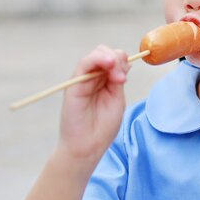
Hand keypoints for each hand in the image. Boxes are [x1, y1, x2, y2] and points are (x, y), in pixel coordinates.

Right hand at [57, 45, 129, 161]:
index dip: (122, 61)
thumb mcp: (116, 100)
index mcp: (105, 81)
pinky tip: (108, 64)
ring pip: (96, 54)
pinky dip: (97, 59)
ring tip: (117, 76)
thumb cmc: (102, 127)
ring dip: (110, 59)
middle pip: (106, 53)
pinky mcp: (74, 84)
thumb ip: (118, 81)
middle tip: (121, 78)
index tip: (125, 76)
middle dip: (118, 59)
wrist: (87, 147)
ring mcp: (83, 79)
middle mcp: (93, 77)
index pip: (114, 59)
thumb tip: (126, 62)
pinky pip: (84, 63)